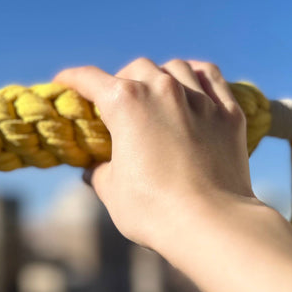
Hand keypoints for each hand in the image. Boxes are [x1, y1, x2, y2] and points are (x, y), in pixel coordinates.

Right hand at [54, 57, 260, 255]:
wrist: (211, 223)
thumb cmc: (153, 209)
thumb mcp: (111, 191)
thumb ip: (100, 171)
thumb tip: (95, 169)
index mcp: (126, 103)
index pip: (90, 79)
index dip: (71, 79)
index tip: (63, 82)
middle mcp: (163, 90)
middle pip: (136, 68)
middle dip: (121, 80)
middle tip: (116, 102)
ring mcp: (200, 99)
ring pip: (175, 68)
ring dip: (159, 76)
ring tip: (155, 92)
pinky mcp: (228, 113)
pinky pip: (211, 77)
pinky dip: (197, 76)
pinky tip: (192, 84)